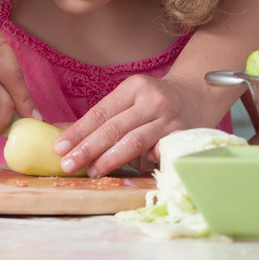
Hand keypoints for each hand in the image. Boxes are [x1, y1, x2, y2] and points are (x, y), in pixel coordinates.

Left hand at [52, 73, 205, 177]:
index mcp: (134, 87)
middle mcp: (152, 100)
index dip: (78, 131)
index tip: (59, 148)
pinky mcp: (184, 136)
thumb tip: (58, 131)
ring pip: (135, 142)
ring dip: (110, 159)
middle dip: (88, 148)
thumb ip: (99, 117)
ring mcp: (170, 119)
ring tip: (92, 171)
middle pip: (115, 128)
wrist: (199, 94)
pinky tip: (130, 172)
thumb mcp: (129, 98)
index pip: (100, 112)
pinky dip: (143, 163)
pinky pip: (158, 153)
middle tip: (68, 165)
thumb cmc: (155, 101)